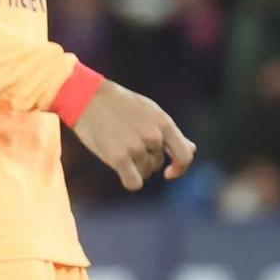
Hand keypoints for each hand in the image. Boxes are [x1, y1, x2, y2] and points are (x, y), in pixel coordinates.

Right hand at [73, 79, 196, 190]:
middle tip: (127, 142)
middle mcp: (153, 136)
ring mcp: (136, 147)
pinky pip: (134, 183)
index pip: (185, 155)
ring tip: (118, 146)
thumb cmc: (119, 104)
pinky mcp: (119, 158)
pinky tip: (119, 169)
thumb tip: (192, 149)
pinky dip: (129, 180)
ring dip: (134, 167)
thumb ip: (170, 132)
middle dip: (146, 160)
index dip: (180, 168)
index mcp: (164, 123)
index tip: (169, 172)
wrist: (87, 97)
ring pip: (144, 173)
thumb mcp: (150, 112)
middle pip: (157, 164)